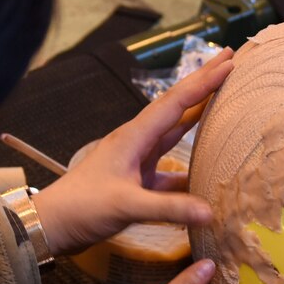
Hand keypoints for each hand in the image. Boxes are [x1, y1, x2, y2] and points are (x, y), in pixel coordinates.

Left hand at [31, 51, 234, 256]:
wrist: (52, 225)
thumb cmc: (82, 207)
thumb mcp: (126, 206)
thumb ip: (169, 209)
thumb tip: (210, 211)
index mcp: (134, 136)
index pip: (176, 102)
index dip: (204, 82)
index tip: (230, 63)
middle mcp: (138, 141)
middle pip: (178, 106)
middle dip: (204, 83)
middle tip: (231, 59)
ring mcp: (138, 160)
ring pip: (176, 132)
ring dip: (200, 116)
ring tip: (225, 99)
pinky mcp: (138, 180)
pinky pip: (173, 168)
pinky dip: (192, 165)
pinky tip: (210, 169)